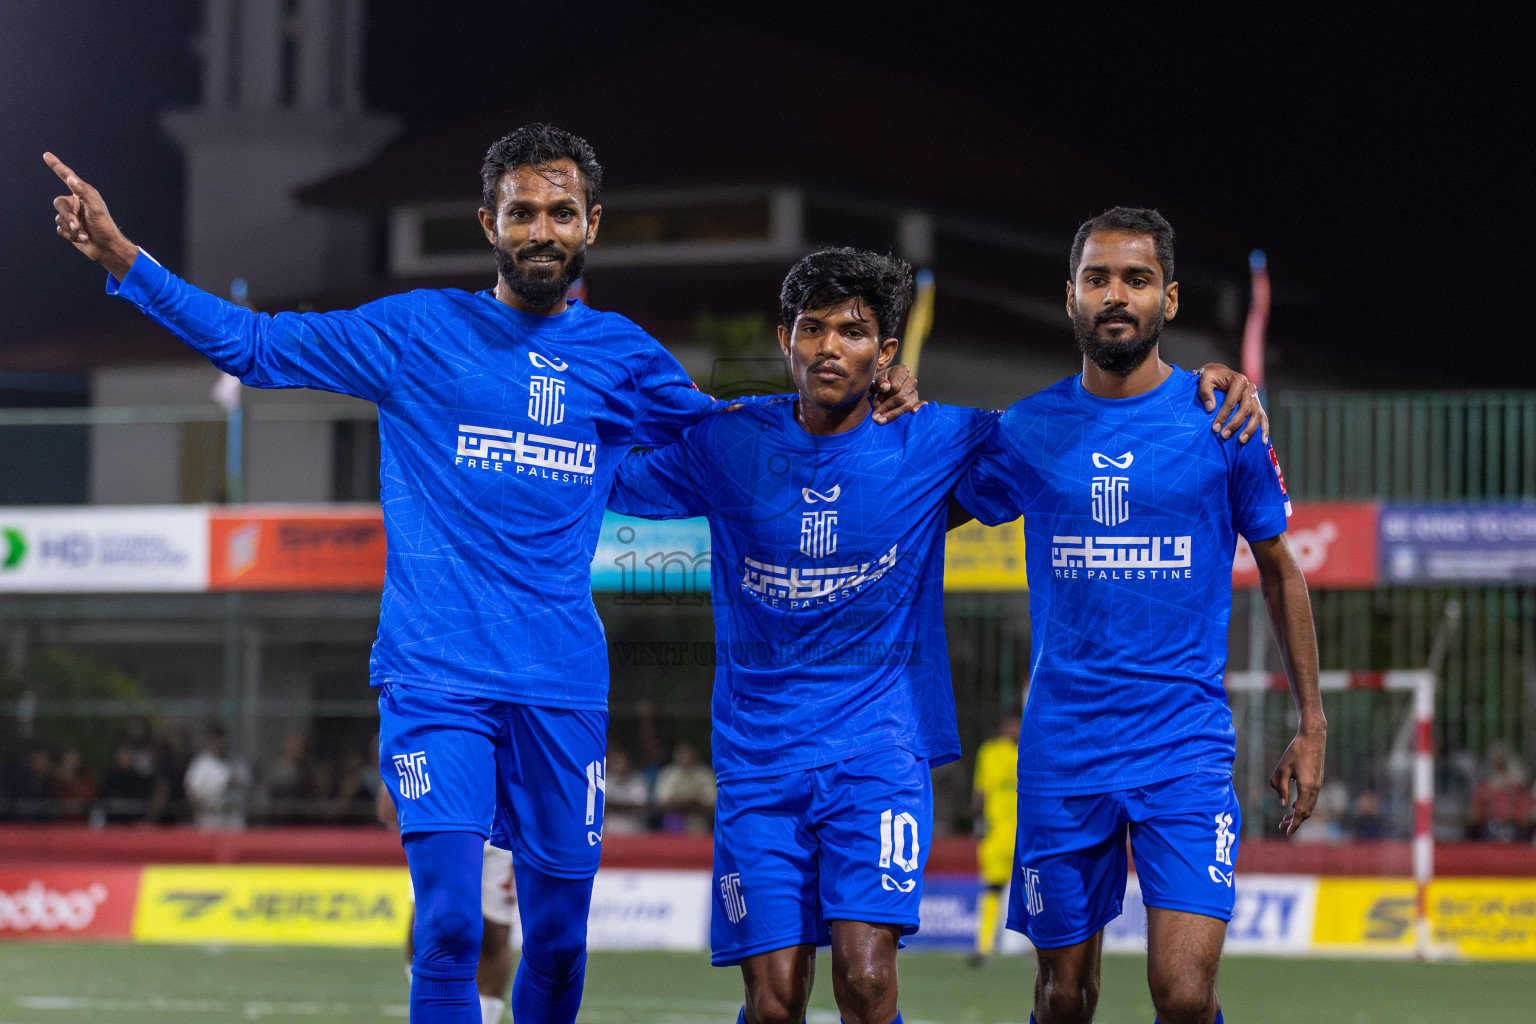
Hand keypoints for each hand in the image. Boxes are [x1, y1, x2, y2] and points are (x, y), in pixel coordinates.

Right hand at [45, 152, 138, 279]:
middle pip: (58, 203)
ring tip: (84, 234)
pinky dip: (70, 235)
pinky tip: (81, 238)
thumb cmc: (104, 227)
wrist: (106, 248)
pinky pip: (59, 229)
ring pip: (58, 218)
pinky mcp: (69, 228)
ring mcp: (72, 216)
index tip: (46, 155)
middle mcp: (76, 203)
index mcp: (83, 195)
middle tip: (78, 225)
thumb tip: (71, 178)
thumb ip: (83, 193)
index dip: (57, 166)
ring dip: (71, 228)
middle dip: (68, 217)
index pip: (67, 177)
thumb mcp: (96, 208)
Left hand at [871, 363, 922, 422]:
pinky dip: (919, 408)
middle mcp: (911, 380)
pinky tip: (913, 412)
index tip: (875, 403)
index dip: (884, 397)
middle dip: (887, 408)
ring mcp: (915, 391)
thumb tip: (886, 387)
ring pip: (908, 404)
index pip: (895, 386)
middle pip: (901, 397)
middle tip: (875, 416)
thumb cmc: (878, 383)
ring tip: (882, 420)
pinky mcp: (917, 401)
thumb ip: (879, 382)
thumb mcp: (875, 380)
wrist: (881, 388)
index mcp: (901, 371)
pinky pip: (920, 404)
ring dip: (894, 414)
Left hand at [1195, 363, 1267, 443]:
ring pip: (1256, 415)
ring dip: (1250, 429)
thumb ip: (1205, 392)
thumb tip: (1210, 408)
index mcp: (1239, 380)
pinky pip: (1263, 418)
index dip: (1223, 416)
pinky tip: (1263, 442)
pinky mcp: (1257, 405)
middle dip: (1235, 424)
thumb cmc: (1212, 377)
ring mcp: (1255, 397)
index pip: (1232, 401)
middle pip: (1245, 409)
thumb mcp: (1205, 379)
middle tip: (1224, 435)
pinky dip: (1264, 430)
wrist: (1221, 374)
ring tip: (1241, 440)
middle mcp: (1250, 389)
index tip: (1215, 428)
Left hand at [1270, 723, 1325, 835]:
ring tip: (1285, 819)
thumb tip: (1283, 804)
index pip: (1301, 812)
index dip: (1294, 824)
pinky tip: (1293, 806)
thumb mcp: (1282, 769)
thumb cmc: (1295, 751)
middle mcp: (1315, 788)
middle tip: (1281, 827)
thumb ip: (1281, 787)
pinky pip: (1311, 798)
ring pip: (1309, 805)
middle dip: (1294, 822)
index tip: (1287, 833)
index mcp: (1306, 787)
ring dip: (1299, 814)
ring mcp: (1318, 784)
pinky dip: (1303, 805)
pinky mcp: (1318, 780)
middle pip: (1306, 812)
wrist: (1313, 738)